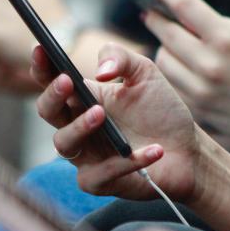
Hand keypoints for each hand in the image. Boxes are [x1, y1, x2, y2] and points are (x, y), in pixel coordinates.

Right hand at [31, 42, 202, 202]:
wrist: (189, 151)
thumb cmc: (161, 112)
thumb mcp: (145, 74)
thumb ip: (121, 58)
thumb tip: (99, 69)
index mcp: (83, 98)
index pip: (52, 81)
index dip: (42, 66)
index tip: (41, 48)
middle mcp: (78, 126)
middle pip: (48, 112)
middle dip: (52, 96)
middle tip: (67, 81)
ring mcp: (86, 156)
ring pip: (64, 143)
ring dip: (79, 127)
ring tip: (101, 113)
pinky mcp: (100, 182)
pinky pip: (102, 174)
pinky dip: (127, 162)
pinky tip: (155, 150)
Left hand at [143, 0, 229, 160]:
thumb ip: (222, 25)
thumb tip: (186, 17)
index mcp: (227, 41)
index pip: (184, 6)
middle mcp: (209, 65)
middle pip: (166, 33)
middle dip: (154, 18)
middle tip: (148, 11)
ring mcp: (199, 90)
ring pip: (162, 59)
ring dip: (163, 46)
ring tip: (170, 40)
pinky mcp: (193, 108)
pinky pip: (169, 82)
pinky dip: (171, 70)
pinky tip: (179, 64)